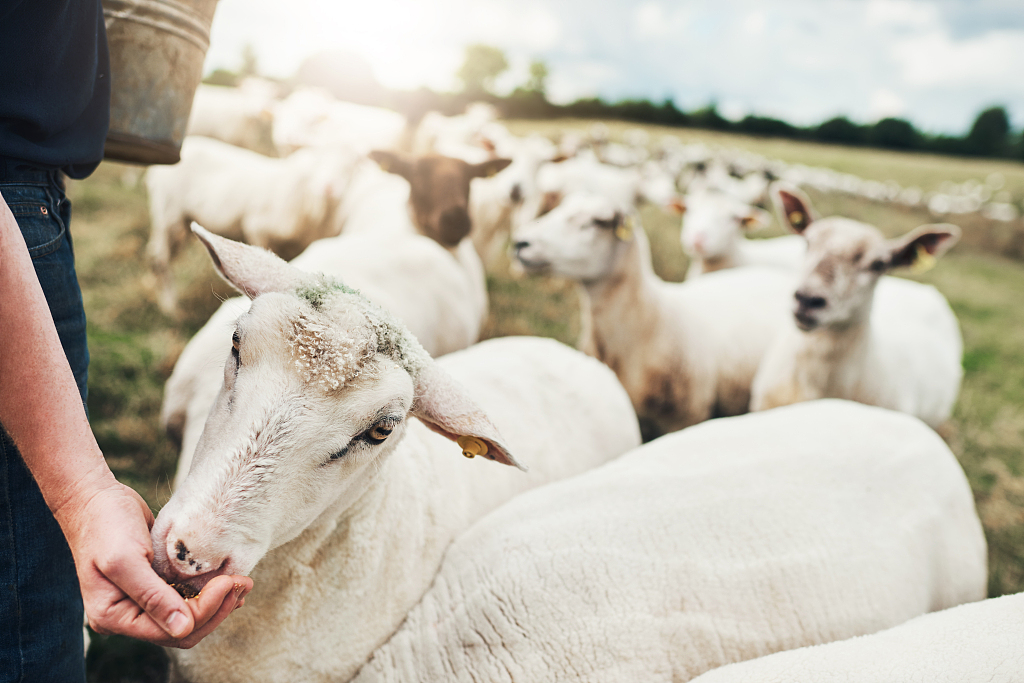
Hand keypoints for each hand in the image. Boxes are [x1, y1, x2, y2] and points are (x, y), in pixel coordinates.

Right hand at [54, 479, 252, 647]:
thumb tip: (182, 628)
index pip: (170, 630)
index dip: (204, 610)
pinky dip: (208, 593)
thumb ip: (152, 596)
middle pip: (183, 629)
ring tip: (242, 582)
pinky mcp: (156, 584)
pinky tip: (228, 582)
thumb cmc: (104, 524)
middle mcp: (128, 615)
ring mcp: (142, 601)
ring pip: (189, 617)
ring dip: (218, 603)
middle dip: (217, 609)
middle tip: (242, 583)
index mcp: (114, 616)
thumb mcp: (125, 559)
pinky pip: (186, 598)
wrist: (95, 498)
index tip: (227, 582)